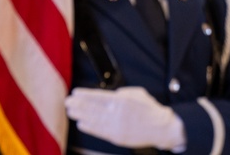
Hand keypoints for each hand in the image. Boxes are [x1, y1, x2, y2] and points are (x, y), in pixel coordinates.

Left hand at [65, 86, 185, 150]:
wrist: (161, 128)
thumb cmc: (150, 109)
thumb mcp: (137, 93)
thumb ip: (122, 93)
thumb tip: (110, 94)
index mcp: (122, 100)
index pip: (98, 96)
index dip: (85, 95)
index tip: (75, 93)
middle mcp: (117, 113)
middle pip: (93, 108)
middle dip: (79, 105)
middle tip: (68, 102)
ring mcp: (116, 126)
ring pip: (94, 120)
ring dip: (81, 115)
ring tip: (71, 112)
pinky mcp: (117, 137)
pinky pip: (100, 132)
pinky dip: (90, 128)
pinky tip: (81, 124)